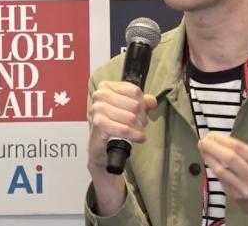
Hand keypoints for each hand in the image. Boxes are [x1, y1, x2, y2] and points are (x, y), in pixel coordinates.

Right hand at [87, 80, 156, 215]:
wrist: (102, 159)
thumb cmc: (114, 135)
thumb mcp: (129, 116)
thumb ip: (139, 105)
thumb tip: (151, 99)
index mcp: (106, 90)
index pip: (133, 89)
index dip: (142, 102)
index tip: (142, 111)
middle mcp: (98, 99)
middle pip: (132, 103)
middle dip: (141, 117)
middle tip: (139, 128)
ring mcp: (95, 115)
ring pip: (127, 115)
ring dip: (137, 127)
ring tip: (137, 134)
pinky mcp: (96, 133)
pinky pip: (118, 127)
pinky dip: (131, 134)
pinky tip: (136, 139)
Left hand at [198, 132, 247, 225]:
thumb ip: (244, 153)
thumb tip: (219, 140)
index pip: (239, 147)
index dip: (222, 140)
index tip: (211, 134)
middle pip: (230, 158)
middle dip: (213, 147)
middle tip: (202, 141)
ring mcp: (245, 188)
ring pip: (222, 170)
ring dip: (209, 157)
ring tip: (202, 149)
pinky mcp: (235, 196)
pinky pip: (221, 179)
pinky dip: (213, 168)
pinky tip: (208, 161)